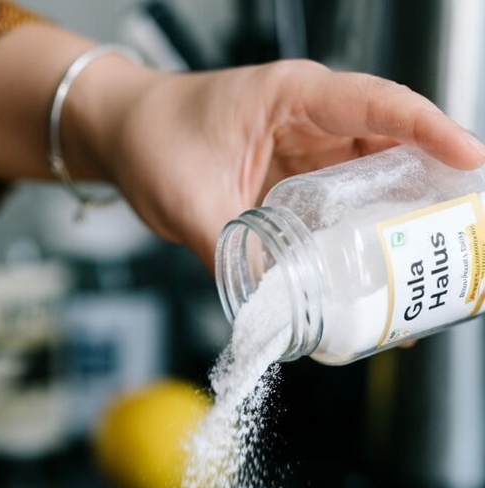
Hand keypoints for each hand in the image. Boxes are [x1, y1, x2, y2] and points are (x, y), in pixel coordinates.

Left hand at [72, 58, 484, 270]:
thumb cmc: (151, 139)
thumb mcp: (187, 199)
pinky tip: (376, 266)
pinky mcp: (296, 181)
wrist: (122, 135)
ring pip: (373, 177)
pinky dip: (362, 232)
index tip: (468, 162)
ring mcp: (306, 150)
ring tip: (430, 254)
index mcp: (293, 97)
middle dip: (433, 183)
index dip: (431, 133)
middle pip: (392, 144)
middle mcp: (310, 119)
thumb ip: (228, 252)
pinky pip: (342, 204)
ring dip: (402, 214)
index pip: (379, 106)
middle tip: (461, 226)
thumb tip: (266, 306)